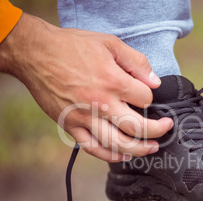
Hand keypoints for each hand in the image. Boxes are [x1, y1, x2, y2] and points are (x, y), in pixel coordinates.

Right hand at [0, 13, 172, 161]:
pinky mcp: (70, 126)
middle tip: (166, 128)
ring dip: (139, 149)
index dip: (150, 97)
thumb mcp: (110, 43)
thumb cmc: (72, 46)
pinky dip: (110, 156)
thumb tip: (154, 81)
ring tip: (152, 148)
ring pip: (118, 144)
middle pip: (138, 127)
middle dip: (158, 130)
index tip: (147, 94)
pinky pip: (93, 148)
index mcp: (113, 81)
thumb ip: (136, 62)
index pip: (145, 99)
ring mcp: (85, 118)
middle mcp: (101, 103)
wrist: (36, 53)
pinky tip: (123, 156)